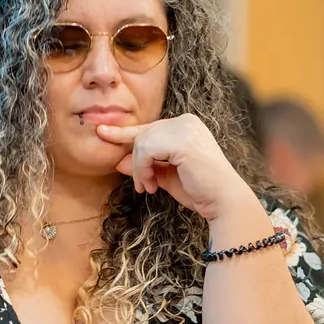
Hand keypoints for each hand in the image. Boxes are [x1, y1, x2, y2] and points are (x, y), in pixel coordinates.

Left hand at [94, 115, 259, 221]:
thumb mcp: (164, 176)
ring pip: (141, 143)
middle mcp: (185, 121)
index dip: (124, 133)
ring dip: (139, 169)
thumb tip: (118, 162)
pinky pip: (146, 151)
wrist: (222, 202)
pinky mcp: (181, 140)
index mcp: (185, 125)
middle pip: (142, 134)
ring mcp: (184, 128)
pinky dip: (143, 170)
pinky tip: (151, 186)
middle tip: (141, 186)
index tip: (101, 133)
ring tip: (148, 187)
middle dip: (135, 162)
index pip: (148, 128)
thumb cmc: (199, 190)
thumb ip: (144, 166)